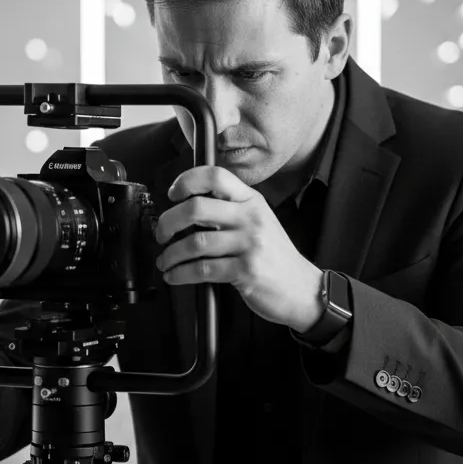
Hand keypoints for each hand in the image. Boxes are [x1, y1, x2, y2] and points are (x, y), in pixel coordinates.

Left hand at [154, 166, 323, 332]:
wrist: (301, 288)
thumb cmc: (275, 257)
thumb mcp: (259, 222)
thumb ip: (230, 211)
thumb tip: (188, 208)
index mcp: (252, 201)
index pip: (215, 176)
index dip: (187, 181)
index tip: (173, 194)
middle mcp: (251, 218)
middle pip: (196, 208)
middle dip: (168, 223)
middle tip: (161, 234)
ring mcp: (250, 244)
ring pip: (195, 242)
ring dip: (171, 254)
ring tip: (166, 261)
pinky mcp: (246, 270)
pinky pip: (202, 269)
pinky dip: (181, 274)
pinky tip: (175, 275)